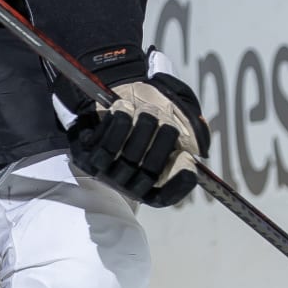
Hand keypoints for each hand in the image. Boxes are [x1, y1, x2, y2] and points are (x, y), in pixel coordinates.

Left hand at [67, 74, 210, 206]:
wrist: (116, 92)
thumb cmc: (149, 110)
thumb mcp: (175, 117)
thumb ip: (191, 132)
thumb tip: (198, 149)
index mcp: (150, 182)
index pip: (166, 196)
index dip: (179, 186)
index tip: (191, 168)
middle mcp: (128, 183)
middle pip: (150, 174)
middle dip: (163, 142)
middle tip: (166, 120)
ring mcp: (107, 172)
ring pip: (129, 158)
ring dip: (142, 128)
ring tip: (146, 109)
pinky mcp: (88, 154)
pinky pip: (106, 145)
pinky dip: (119, 123)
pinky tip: (124, 108)